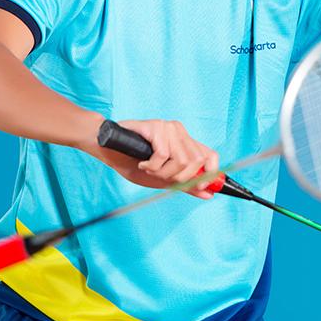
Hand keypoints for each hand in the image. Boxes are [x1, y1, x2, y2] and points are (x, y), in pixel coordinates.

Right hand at [92, 119, 220, 199]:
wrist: (108, 150)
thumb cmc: (134, 162)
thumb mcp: (163, 177)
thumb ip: (186, 184)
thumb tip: (209, 194)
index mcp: (184, 141)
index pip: (210, 155)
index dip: (211, 173)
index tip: (202, 186)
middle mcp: (179, 131)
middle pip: (196, 162)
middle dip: (179, 177)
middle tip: (161, 176)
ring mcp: (168, 127)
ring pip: (181, 160)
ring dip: (163, 173)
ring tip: (149, 170)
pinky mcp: (155, 126)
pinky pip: (163, 154)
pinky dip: (152, 166)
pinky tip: (143, 164)